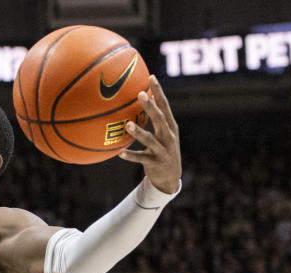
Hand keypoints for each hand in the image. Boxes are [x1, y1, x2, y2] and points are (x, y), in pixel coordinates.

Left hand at [119, 75, 181, 194]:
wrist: (171, 177)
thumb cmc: (163, 150)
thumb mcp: (164, 134)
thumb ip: (156, 118)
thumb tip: (147, 98)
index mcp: (170, 126)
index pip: (165, 105)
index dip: (158, 92)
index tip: (151, 77)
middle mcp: (168, 136)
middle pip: (160, 118)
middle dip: (151, 106)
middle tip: (140, 94)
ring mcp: (163, 150)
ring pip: (150, 139)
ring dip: (139, 132)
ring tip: (128, 125)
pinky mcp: (155, 163)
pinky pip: (141, 158)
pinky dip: (131, 156)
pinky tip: (120, 153)